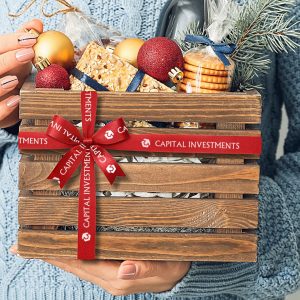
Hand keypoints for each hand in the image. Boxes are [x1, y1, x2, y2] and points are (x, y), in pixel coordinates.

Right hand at [0, 19, 42, 128]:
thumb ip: (26, 40)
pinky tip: (16, 100)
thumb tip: (37, 24)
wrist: (10, 102)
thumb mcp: (19, 56)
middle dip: (9, 59)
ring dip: (1, 83)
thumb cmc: (13, 74)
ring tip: (16, 79)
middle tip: (29, 53)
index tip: (32, 38)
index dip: (12, 41)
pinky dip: (4, 107)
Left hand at [45, 258, 189, 295]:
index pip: (82, 264)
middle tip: (23, 245)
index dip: (59, 255)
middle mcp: (108, 277)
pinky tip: (64, 248)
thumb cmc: (171, 267)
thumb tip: (125, 267)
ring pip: (76, 264)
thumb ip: (145, 268)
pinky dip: (70, 255)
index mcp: (118, 277)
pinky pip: (85, 263)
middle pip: (73, 265)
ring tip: (37, 246)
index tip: (38, 247)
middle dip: (49, 255)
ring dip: (57, 255)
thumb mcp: (164, 267)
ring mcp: (108, 275)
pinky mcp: (110, 271)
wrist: (176, 274)